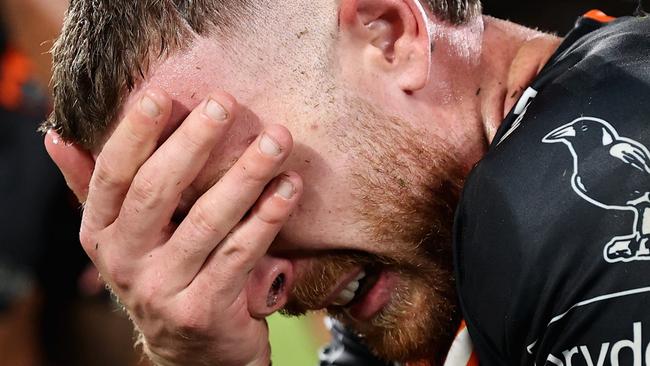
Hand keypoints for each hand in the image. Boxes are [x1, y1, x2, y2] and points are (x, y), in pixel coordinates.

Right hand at [44, 88, 302, 365]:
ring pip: (207, 221)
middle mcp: (124, 262)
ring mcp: (163, 289)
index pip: (112, 176)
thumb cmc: (163, 275)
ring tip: (276, 140)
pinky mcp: (204, 310)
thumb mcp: (123, 236)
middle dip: (193, 142)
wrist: (192, 351)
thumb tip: (57, 137)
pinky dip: (267, 218)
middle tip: (226, 103)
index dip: (134, 134)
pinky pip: (240, 254)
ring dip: (245, 175)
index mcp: (102, 234)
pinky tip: (288, 188)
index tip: (161, 96)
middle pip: (157, 192)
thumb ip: (94, 188)